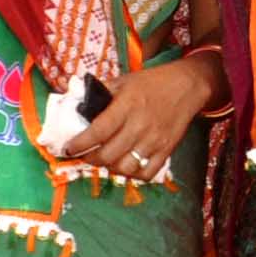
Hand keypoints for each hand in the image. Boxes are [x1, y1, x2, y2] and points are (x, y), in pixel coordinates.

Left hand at [55, 56, 220, 182]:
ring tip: (104, 161)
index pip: (98, 131)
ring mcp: (154, 140)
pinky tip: (126, 167)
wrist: (187, 86)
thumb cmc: (152, 83)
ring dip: (110, 168)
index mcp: (127, 106)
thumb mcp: (124, 81)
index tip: (68, 148)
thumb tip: (77, 105)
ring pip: (125, 168)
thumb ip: (101, 93)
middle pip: (108, 155)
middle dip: (90, 159)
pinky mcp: (166, 150)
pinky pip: (147, 173)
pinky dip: (133, 176)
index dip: (79, 143)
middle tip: (84, 155)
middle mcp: (140, 125)